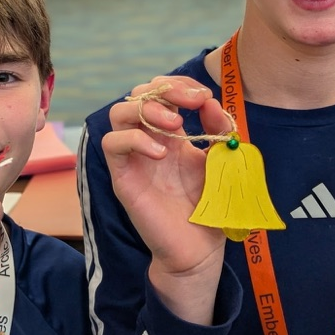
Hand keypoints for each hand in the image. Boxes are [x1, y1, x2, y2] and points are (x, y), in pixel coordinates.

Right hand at [102, 77, 229, 295]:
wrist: (200, 249)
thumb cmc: (210, 206)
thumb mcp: (221, 161)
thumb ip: (218, 130)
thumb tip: (209, 101)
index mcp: (172, 134)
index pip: (162, 92)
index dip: (179, 85)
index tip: (204, 96)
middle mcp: (149, 140)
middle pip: (139, 94)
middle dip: (165, 89)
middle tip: (190, 103)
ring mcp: (134, 157)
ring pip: (119, 113)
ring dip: (147, 108)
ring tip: (175, 124)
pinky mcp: (124, 178)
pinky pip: (113, 145)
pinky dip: (134, 139)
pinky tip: (161, 153)